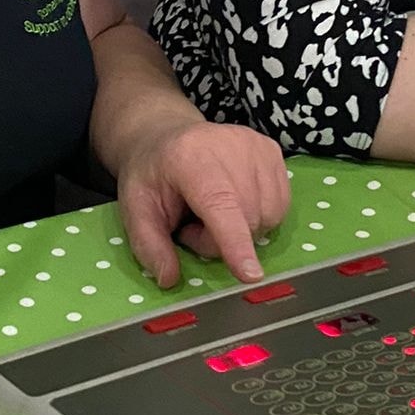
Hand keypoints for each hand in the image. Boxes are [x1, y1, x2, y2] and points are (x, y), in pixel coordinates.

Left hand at [118, 117, 290, 288]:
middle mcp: (229, 145)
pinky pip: (279, 206)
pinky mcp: (273, 151)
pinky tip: (233, 203)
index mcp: (189, 158)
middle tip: (192, 227)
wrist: (166, 137)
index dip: (235, 241)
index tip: (250, 274)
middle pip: (246, 219)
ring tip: (211, 212)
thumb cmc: (152, 175)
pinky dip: (258, 217)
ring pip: (267, 217)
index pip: (220, 204)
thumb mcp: (136, 209)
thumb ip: (149, 245)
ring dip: (242, 230)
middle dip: (219, 241)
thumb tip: (169, 278)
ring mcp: (256, 145)